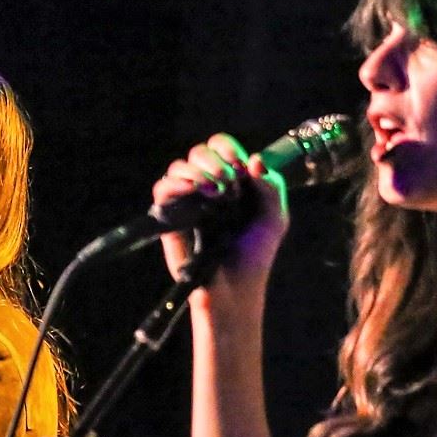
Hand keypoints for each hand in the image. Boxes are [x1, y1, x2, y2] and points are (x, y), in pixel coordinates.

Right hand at [151, 133, 289, 294]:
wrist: (236, 289)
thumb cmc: (255, 256)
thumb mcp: (275, 218)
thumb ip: (271, 186)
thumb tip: (253, 160)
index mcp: (231, 182)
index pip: (221, 147)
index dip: (228, 149)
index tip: (241, 167)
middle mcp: (207, 188)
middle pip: (199, 152)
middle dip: (214, 160)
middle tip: (229, 182)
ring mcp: (187, 202)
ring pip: (178, 166)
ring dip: (197, 170)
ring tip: (215, 190)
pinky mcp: (169, 218)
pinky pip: (162, 188)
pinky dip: (176, 182)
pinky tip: (194, 191)